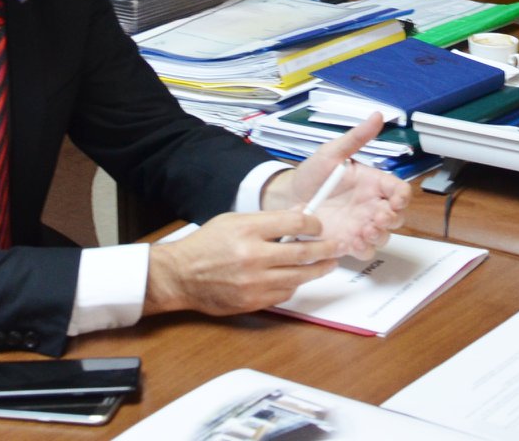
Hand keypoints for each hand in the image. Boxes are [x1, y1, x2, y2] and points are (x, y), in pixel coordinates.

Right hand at [144, 211, 341, 316]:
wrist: (180, 276)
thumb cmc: (206, 245)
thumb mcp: (233, 221)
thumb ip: (266, 220)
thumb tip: (298, 216)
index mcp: (247, 230)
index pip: (293, 222)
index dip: (313, 223)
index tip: (319, 225)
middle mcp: (252, 256)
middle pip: (302, 251)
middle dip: (325, 248)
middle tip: (337, 246)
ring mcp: (253, 282)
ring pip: (298, 276)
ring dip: (318, 270)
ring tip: (328, 264)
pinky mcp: (252, 302)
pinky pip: (284, 294)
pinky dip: (294, 285)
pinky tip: (298, 278)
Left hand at [262, 113, 408, 257]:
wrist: (288, 196)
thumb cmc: (312, 174)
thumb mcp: (332, 152)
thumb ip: (356, 137)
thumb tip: (377, 116)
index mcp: (372, 183)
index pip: (400, 191)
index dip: (402, 197)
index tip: (395, 200)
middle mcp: (371, 206)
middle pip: (397, 217)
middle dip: (391, 219)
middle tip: (377, 216)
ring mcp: (361, 226)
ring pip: (383, 237)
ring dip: (379, 236)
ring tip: (364, 230)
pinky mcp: (347, 242)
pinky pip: (364, 251)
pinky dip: (363, 249)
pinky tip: (353, 242)